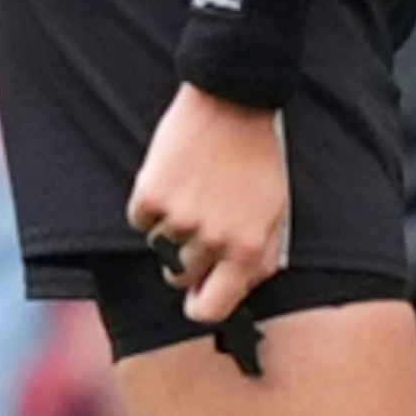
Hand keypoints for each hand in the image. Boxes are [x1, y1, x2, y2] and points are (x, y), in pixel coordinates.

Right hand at [127, 85, 288, 325]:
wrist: (233, 106)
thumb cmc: (259, 161)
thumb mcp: (276, 213)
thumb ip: (260, 257)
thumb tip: (236, 291)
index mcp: (248, 250)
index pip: (212, 309)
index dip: (200, 307)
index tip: (196, 297)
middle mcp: (213, 241)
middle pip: (179, 278)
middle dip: (185, 260)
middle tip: (199, 224)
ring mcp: (179, 219)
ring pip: (159, 247)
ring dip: (170, 227)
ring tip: (192, 193)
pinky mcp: (150, 196)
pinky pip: (140, 218)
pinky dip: (150, 204)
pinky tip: (174, 179)